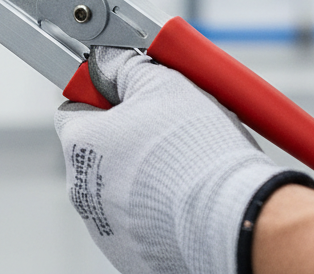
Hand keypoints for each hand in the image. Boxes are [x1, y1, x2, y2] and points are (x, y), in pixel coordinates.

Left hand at [55, 47, 313, 273]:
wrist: (238, 220)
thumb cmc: (198, 152)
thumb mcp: (160, 83)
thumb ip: (125, 67)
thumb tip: (107, 60)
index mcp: (79, 145)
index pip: (75, 107)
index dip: (104, 95)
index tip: (129, 93)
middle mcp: (83, 192)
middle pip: (99, 150)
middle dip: (127, 137)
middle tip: (165, 129)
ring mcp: (108, 230)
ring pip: (120, 189)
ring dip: (144, 176)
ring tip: (186, 167)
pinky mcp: (137, 257)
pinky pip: (142, 224)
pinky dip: (161, 211)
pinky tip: (189, 200)